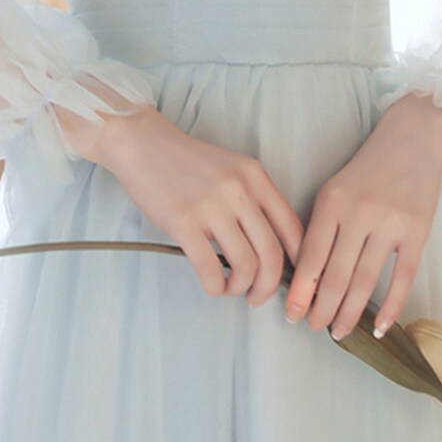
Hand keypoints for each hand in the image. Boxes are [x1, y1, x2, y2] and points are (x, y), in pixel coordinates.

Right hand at [75, 103, 303, 305]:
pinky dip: (216, 287)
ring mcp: (212, 206)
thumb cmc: (186, 162)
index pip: (293, 229)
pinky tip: (213, 287)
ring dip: (241, 289)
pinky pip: (210, 269)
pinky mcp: (184, 221)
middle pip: (272, 254)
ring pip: (245, 265)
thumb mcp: (232, 170)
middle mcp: (240, 190)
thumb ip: (254, 201)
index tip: (291, 280)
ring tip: (232, 290)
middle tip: (258, 297)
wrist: (143, 144)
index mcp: (256, 178)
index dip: (299, 263)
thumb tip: (272, 248)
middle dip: (269, 286)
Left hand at [284, 93, 441, 340]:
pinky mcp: (417, 231)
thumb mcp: (333, 190)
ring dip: (350, 313)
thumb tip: (305, 276)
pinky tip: (380, 326)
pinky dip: (392, 306)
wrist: (411, 139)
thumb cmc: (366, 169)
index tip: (292, 314)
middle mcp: (358, 214)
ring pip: (365, 281)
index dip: (300, 292)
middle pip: (336, 276)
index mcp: (331, 204)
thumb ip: (321, 228)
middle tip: (314, 329)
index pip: (310, 258)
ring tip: (339, 332)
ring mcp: (389, 223)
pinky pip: (403, 277)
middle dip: (321, 309)